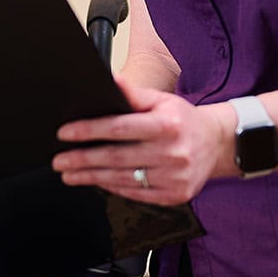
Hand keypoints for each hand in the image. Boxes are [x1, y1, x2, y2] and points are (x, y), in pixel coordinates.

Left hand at [50, 80, 228, 204]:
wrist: (217, 145)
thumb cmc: (183, 120)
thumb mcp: (161, 100)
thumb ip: (133, 94)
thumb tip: (109, 81)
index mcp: (167, 125)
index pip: (119, 128)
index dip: (88, 131)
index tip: (65, 134)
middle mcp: (172, 153)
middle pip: (116, 158)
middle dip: (82, 159)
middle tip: (59, 160)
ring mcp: (174, 177)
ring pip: (123, 179)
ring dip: (91, 177)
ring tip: (70, 174)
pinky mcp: (175, 195)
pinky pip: (136, 194)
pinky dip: (113, 188)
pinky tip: (96, 182)